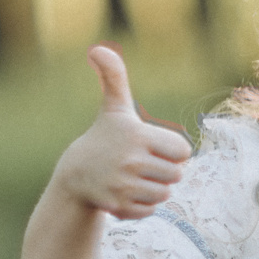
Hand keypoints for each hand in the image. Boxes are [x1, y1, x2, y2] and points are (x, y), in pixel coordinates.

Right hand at [51, 46, 193, 219]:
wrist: (75, 174)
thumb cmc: (104, 137)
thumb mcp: (114, 107)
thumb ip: (114, 77)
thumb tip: (98, 49)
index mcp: (137, 135)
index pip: (183, 151)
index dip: (171, 150)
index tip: (151, 146)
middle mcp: (130, 161)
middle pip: (177, 174)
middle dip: (164, 170)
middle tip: (142, 164)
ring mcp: (123, 185)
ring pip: (165, 194)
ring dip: (154, 188)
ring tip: (133, 177)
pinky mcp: (118, 207)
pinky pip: (150, 210)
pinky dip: (142, 205)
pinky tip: (125, 193)